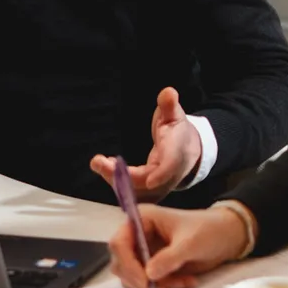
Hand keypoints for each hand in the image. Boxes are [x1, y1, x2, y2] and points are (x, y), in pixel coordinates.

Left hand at [89, 87, 201, 202]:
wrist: (188, 152)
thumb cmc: (178, 132)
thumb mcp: (175, 115)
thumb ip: (169, 105)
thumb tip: (168, 92)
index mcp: (178, 154)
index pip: (171, 167)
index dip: (162, 174)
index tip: (149, 180)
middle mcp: (169, 176)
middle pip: (147, 183)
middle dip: (122, 176)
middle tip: (99, 162)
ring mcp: (159, 188)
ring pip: (137, 193)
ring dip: (115, 181)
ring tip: (99, 163)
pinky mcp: (149, 193)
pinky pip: (133, 195)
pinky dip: (117, 184)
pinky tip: (104, 168)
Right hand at [107, 204, 248, 287]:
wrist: (226, 238)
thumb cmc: (208, 230)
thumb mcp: (191, 242)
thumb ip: (169, 257)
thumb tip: (149, 274)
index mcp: (141, 219)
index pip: (119, 243)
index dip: (127, 264)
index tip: (145, 281)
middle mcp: (137, 235)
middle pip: (121, 264)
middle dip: (140, 281)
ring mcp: (144, 252)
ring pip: (133, 278)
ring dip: (155, 286)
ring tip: (182, 283)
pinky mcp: (152, 267)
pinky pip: (148, 284)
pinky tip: (186, 282)